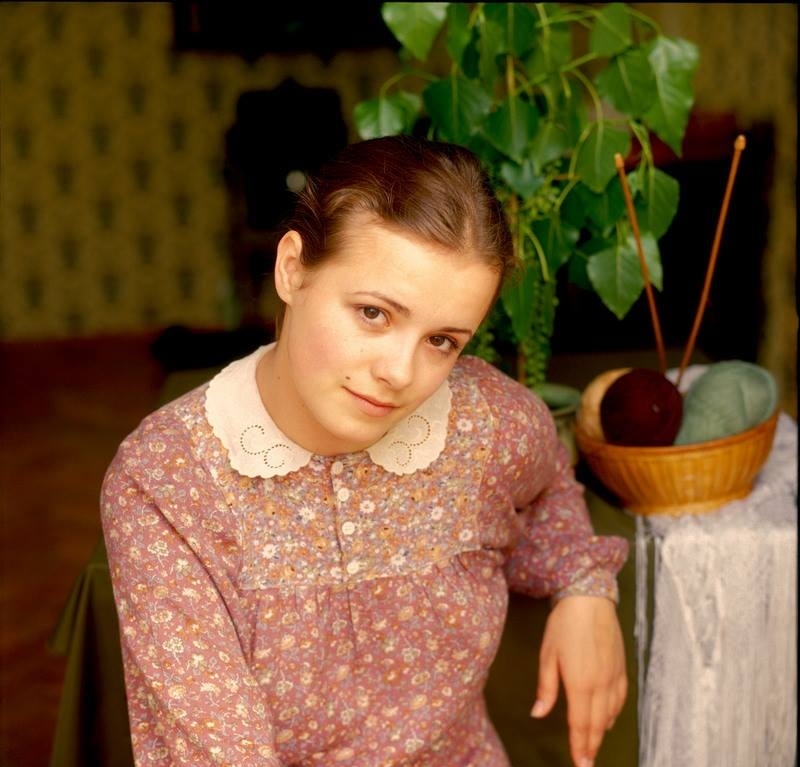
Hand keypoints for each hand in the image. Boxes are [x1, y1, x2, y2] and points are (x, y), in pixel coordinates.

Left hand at [530, 595, 626, 766]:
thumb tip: (538, 713)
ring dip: (603, 731)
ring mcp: (614, 676)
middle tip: (587, 762)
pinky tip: (610, 718)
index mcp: (580, 683)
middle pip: (597, 723)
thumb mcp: (548, 654)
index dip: (579, 746)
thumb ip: (546, 687)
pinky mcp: (622, 666)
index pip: (580, 723)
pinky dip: (615, 713)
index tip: (580, 763)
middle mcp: (601, 684)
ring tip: (595, 745)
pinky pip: (621, 698)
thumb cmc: (564, 624)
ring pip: (611, 713)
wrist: (590, 598)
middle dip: (592, 745)